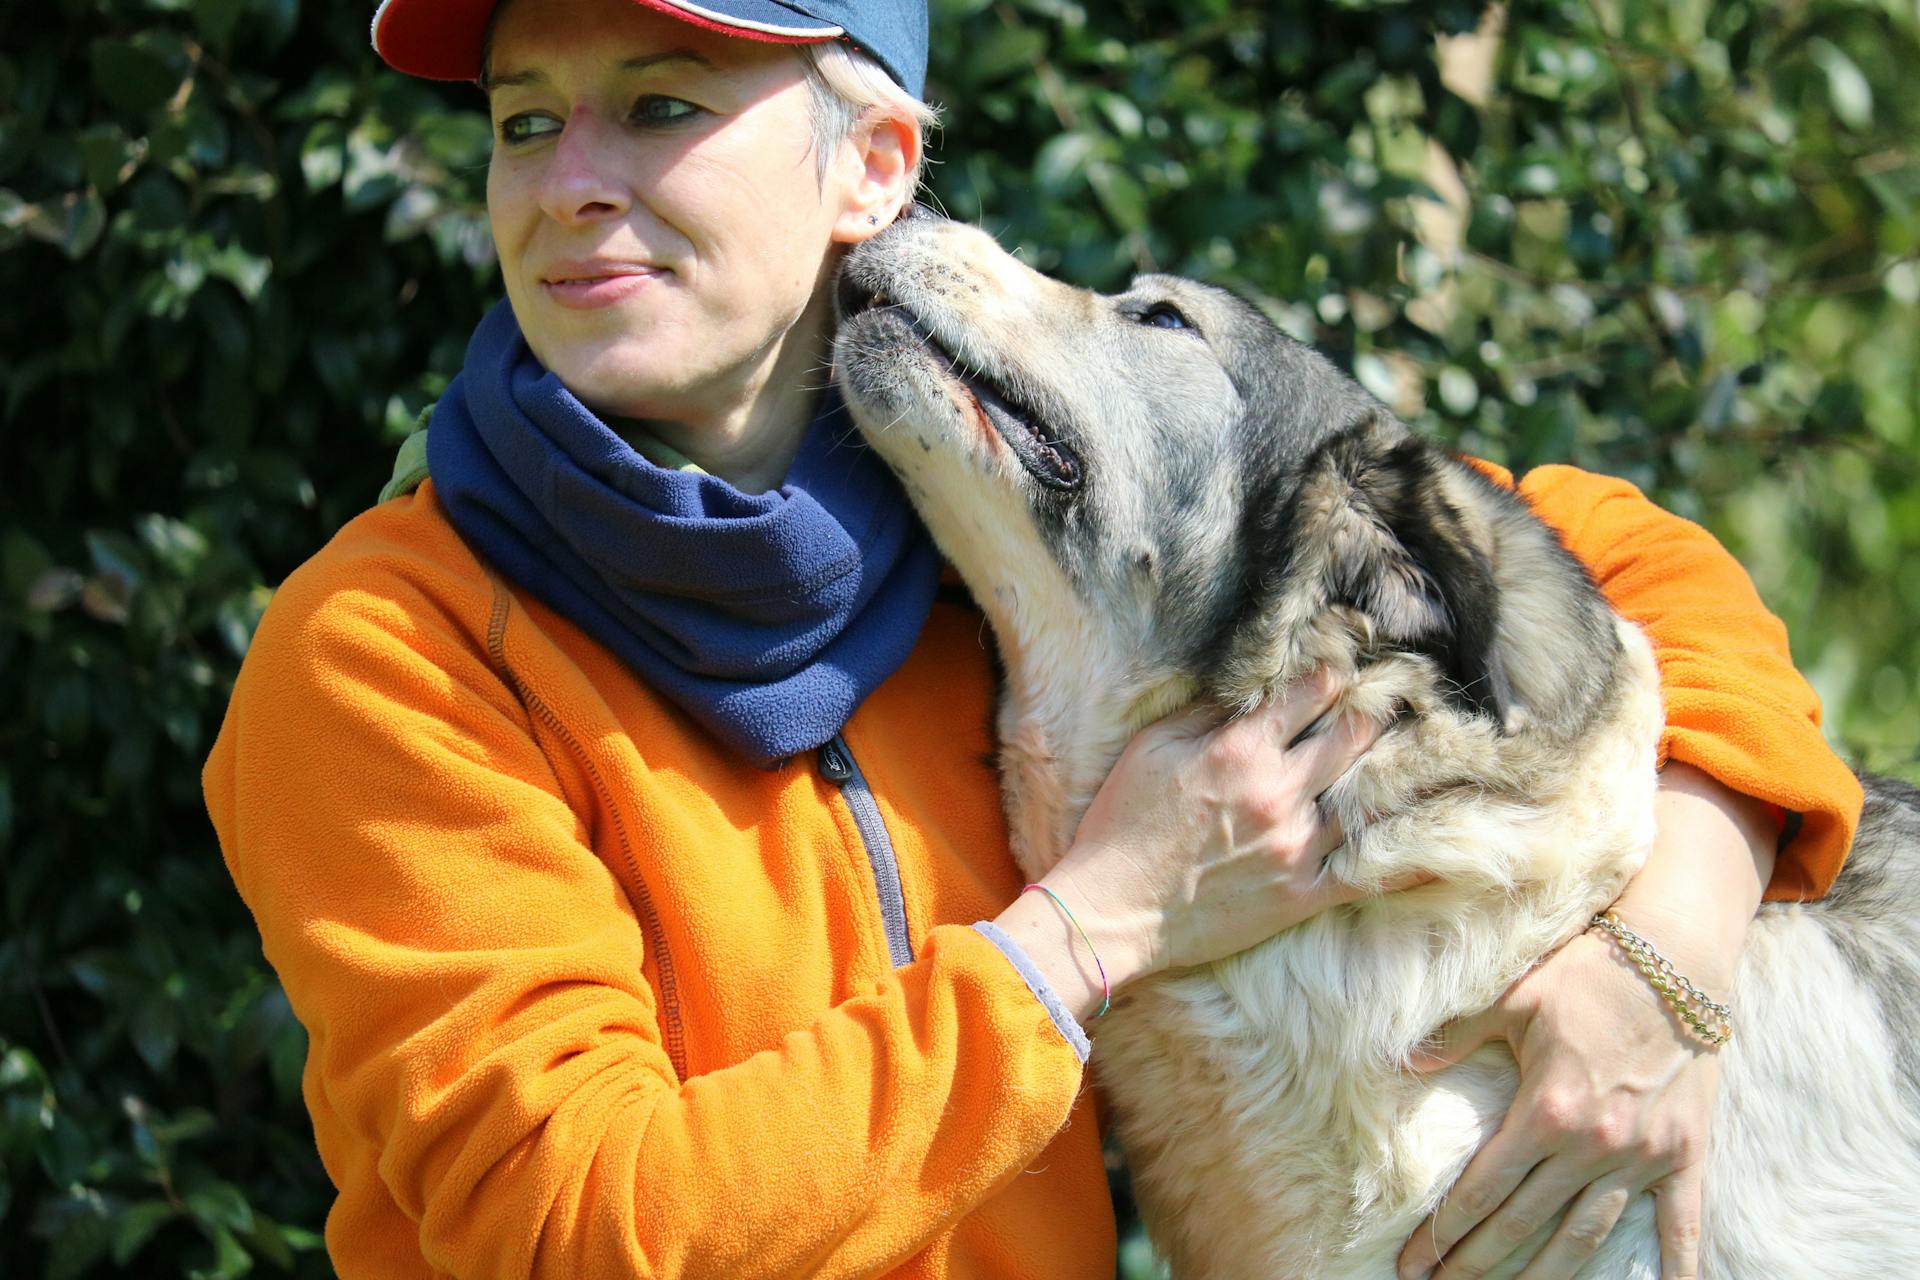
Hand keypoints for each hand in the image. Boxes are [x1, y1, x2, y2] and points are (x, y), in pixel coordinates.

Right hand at [992, 673, 1383, 1018]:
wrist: (1112, 911)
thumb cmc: (1120, 824)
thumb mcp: (1151, 749)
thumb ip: (1204, 713)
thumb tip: (1247, 687)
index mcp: (1241, 749)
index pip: (1311, 694)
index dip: (1335, 675)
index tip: (1349, 669)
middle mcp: (1278, 792)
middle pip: (1353, 737)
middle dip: (1374, 714)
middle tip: (1393, 703)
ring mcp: (1296, 846)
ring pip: (1368, 798)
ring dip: (1393, 775)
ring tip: (1419, 759)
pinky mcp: (1301, 894)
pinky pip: (1369, 876)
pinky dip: (1407, 862)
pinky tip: (1442, 848)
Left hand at [1395, 762, 1773, 1279]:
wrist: (1676, 959)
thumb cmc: (1585, 974)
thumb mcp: (1511, 997)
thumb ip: (1457, 1033)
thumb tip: (1405, 1060)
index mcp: (1544, 1111)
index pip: (1483, 1190)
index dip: (1444, 1232)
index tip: (1414, 1262)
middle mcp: (1592, 1146)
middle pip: (1524, 1225)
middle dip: (1477, 1262)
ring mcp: (1642, 1157)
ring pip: (1587, 1238)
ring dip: (1546, 1275)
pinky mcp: (1685, 1156)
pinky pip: (1683, 1226)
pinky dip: (1678, 1269)